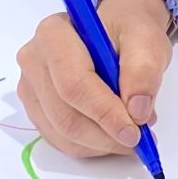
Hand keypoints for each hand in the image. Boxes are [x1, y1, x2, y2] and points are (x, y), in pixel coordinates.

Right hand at [16, 0, 171, 159]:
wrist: (118, 33)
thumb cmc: (128, 32)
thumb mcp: (146, 40)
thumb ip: (143, 71)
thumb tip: (137, 111)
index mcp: (54, 34)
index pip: (74, 84)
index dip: (104, 113)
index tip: (135, 131)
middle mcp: (34, 60)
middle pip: (64, 114)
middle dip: (105, 135)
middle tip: (139, 139)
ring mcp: (31, 88)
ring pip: (62, 133)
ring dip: (100, 144)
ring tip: (131, 135)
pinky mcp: (37, 109)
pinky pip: (60, 140)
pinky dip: (91, 146)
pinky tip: (112, 136)